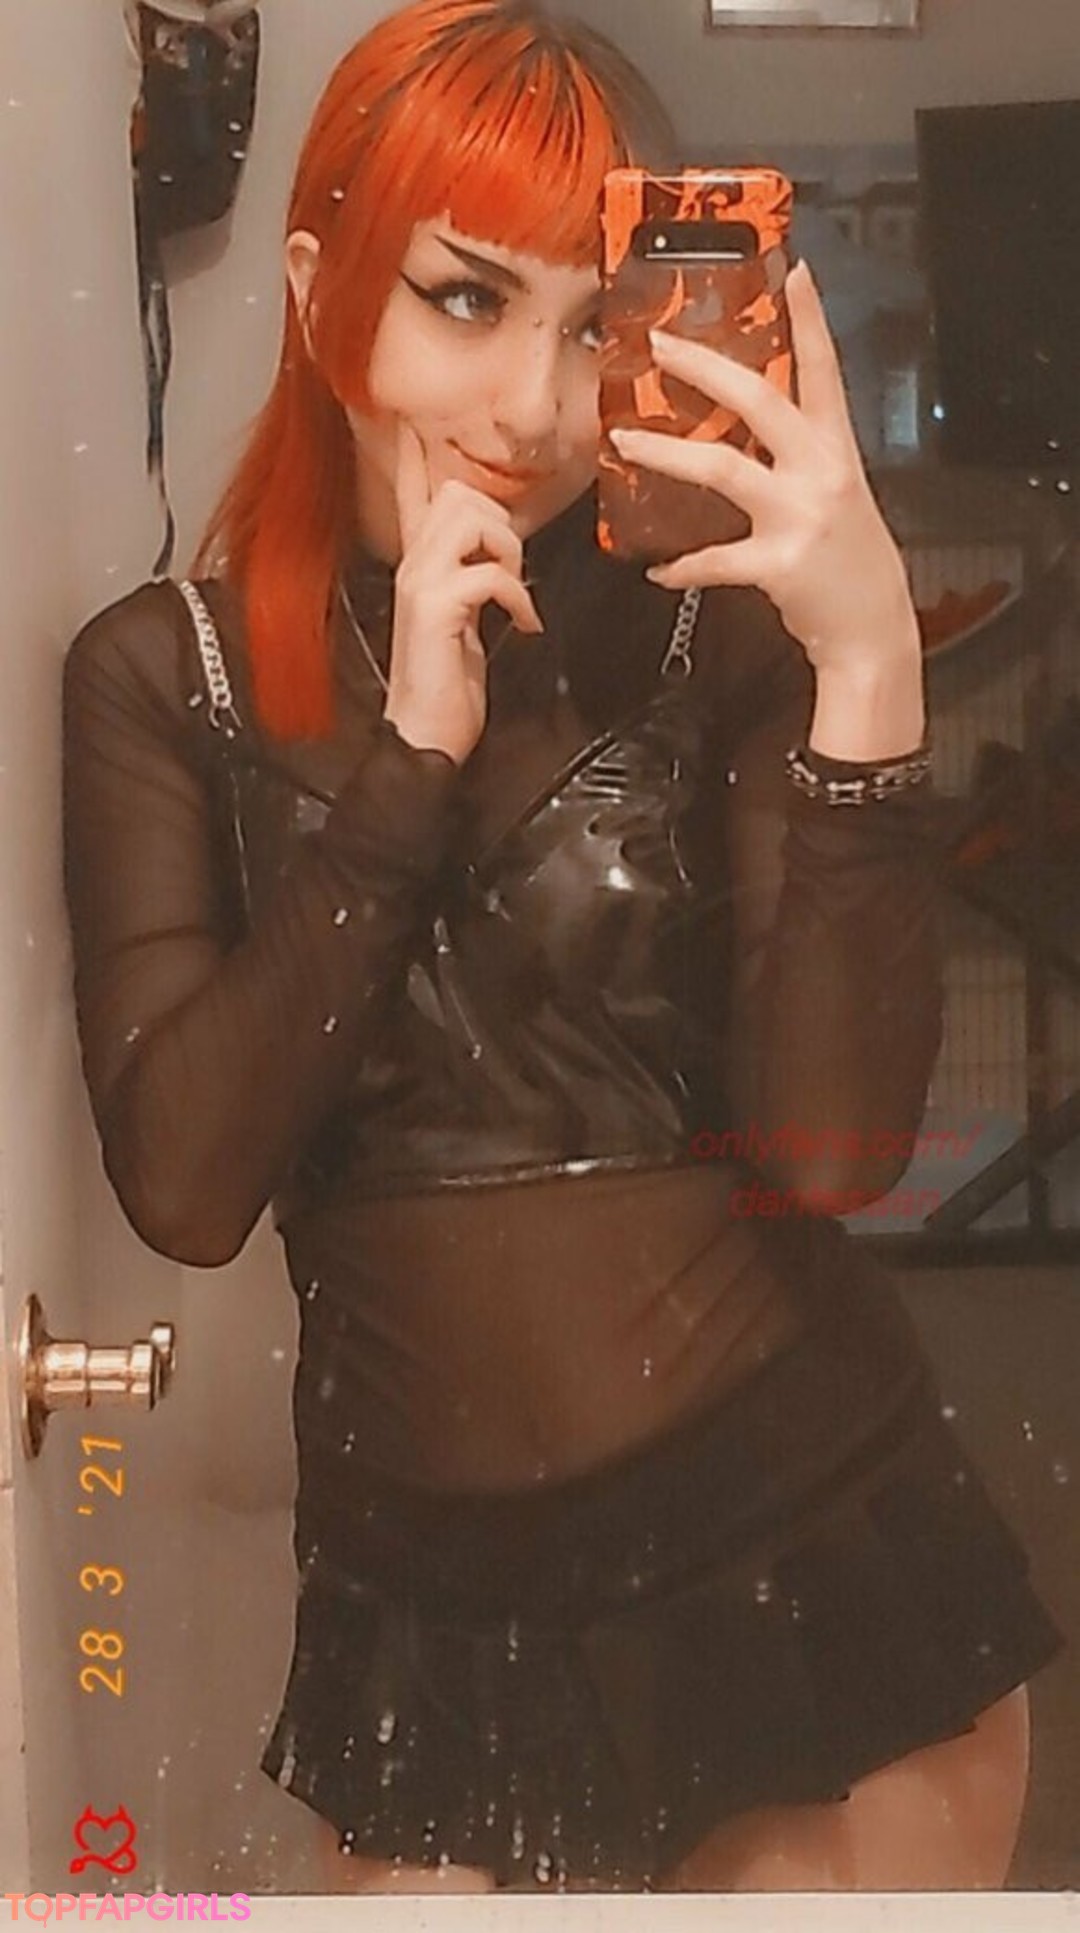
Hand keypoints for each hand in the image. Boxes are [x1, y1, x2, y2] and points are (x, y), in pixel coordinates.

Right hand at [382, 426, 543, 766]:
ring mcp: (418, 583)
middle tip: (513, 571)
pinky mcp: (432, 608)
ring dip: (507, 551)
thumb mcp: (463, 621)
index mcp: (418, 566)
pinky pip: (487, 572)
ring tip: (514, 594)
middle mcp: (411, 565)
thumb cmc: (446, 687)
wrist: (424, 738)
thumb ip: (472, 580)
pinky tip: (522, 624)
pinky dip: (518, 596)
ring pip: (469, 518)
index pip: (411, 494)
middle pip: (456, 492)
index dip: (412, 455)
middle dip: (500, 522)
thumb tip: (498, 555)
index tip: (411, 422)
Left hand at [609, 261, 920, 681]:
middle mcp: (821, 473)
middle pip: (760, 400)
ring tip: (623, 440)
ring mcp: (800, 517)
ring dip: (665, 453)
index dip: (811, 319)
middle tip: (660, 345)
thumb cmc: (848, 563)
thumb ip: (795, 460)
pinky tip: (655, 570)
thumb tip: (742, 431)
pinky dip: (680, 565)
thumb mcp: (835, 496)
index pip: (824, 370)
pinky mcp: (779, 564)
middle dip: (705, 368)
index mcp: (836, 451)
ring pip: (722, 468)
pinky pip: (714, 559)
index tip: (793, 270)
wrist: (872, 631)